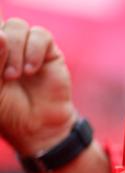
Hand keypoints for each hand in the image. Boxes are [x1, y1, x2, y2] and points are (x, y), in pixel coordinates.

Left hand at [0, 18, 75, 153]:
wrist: (37, 126)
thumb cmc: (7, 108)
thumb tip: (1, 35)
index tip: (0, 69)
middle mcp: (6, 44)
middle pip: (0, 24)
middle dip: (0, 47)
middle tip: (6, 77)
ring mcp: (26, 46)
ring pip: (17, 26)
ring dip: (15, 50)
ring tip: (15, 76)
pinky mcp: (49, 51)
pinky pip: (40, 35)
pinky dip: (34, 51)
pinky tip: (31, 71)